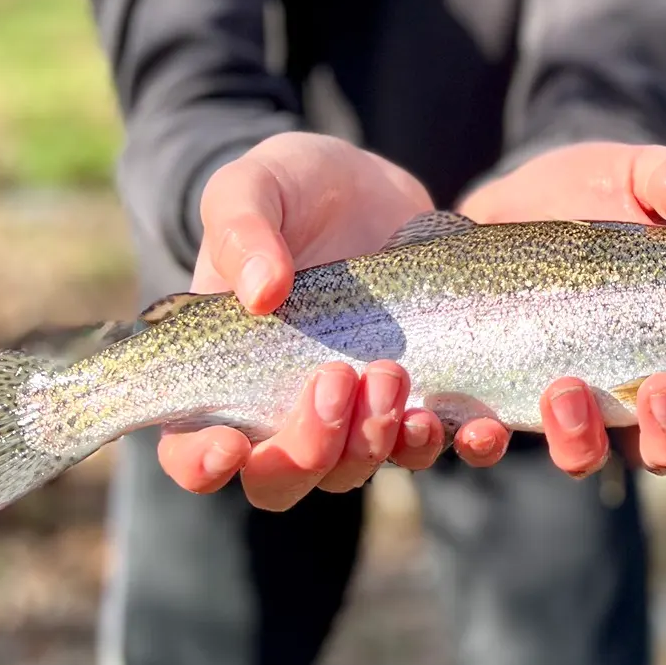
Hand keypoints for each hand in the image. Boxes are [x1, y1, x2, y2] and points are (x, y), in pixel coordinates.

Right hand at [157, 133, 446, 509]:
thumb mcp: (253, 187)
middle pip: (281, 478)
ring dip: (375, 444)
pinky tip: (475, 424)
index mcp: (218, 374)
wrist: (368, 186)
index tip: (229, 446)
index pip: (190, 451)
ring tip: (394, 378)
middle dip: (309, 448)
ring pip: (354, 470)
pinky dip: (455, 446)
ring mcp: (349, 412)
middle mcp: (279, 409)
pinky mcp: (412, 397)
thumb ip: (242, 229)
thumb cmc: (289, 188)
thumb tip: (262, 292)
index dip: (202, 466)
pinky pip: (432, 446)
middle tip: (337, 379)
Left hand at [453, 141, 665, 475]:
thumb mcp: (637, 173)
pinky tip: (481, 428)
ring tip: (566, 387)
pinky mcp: (495, 396)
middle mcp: (630, 390)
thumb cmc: (599, 188)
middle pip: (663, 448)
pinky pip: (490, 446)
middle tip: (662, 387)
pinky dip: (485, 447)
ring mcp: (564, 401)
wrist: (514, 196)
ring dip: (581, 440)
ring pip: (583, 455)